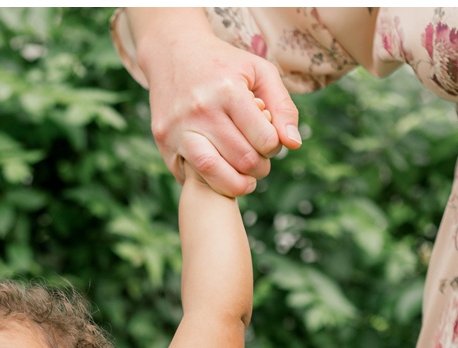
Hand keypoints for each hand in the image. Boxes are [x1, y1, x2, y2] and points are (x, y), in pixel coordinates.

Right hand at [135, 18, 300, 195]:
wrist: (173, 53)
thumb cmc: (225, 65)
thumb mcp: (260, 72)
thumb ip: (283, 106)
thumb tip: (293, 144)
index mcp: (228, 90)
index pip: (265, 139)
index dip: (275, 148)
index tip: (271, 143)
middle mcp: (201, 109)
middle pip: (243, 159)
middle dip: (260, 168)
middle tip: (260, 163)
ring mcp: (178, 126)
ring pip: (213, 172)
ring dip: (236, 185)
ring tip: (246, 180)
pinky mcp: (163, 140)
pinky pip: (189, 175)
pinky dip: (209, 181)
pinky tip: (219, 171)